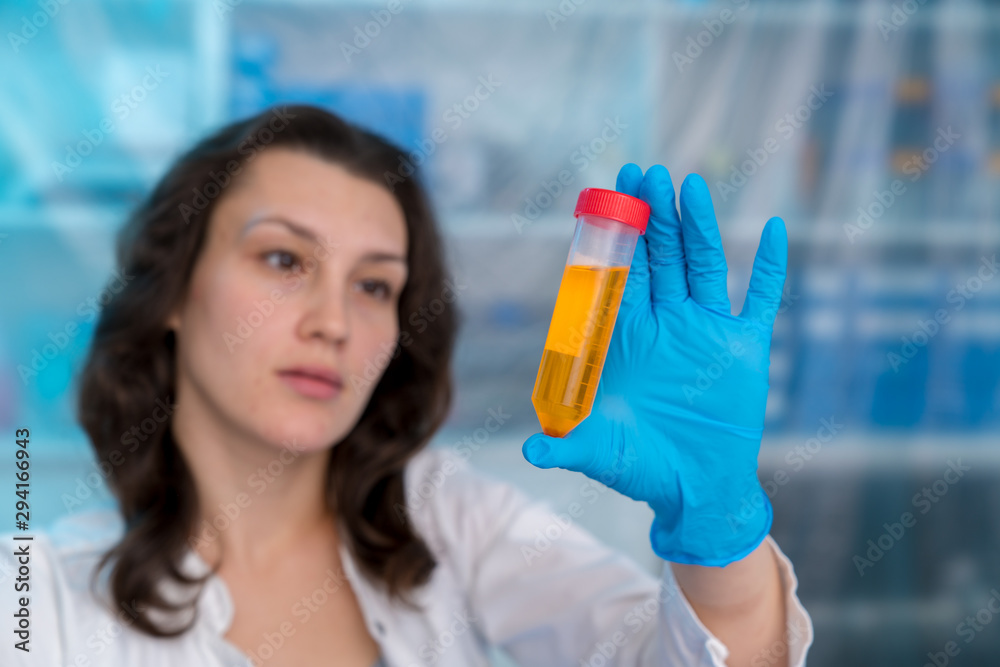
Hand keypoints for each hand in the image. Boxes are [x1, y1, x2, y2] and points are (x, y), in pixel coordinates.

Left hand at [522, 163, 787, 566]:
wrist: (693, 491)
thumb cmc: (640, 468)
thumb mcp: (598, 452)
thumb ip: (566, 444)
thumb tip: (529, 452)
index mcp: (628, 337)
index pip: (620, 273)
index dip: (616, 235)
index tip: (608, 193)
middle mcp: (667, 325)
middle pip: (660, 257)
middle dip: (652, 215)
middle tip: (645, 172)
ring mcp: (707, 332)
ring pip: (703, 265)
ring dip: (699, 226)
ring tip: (691, 185)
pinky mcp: (746, 348)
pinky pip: (761, 299)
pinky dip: (770, 267)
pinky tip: (775, 229)